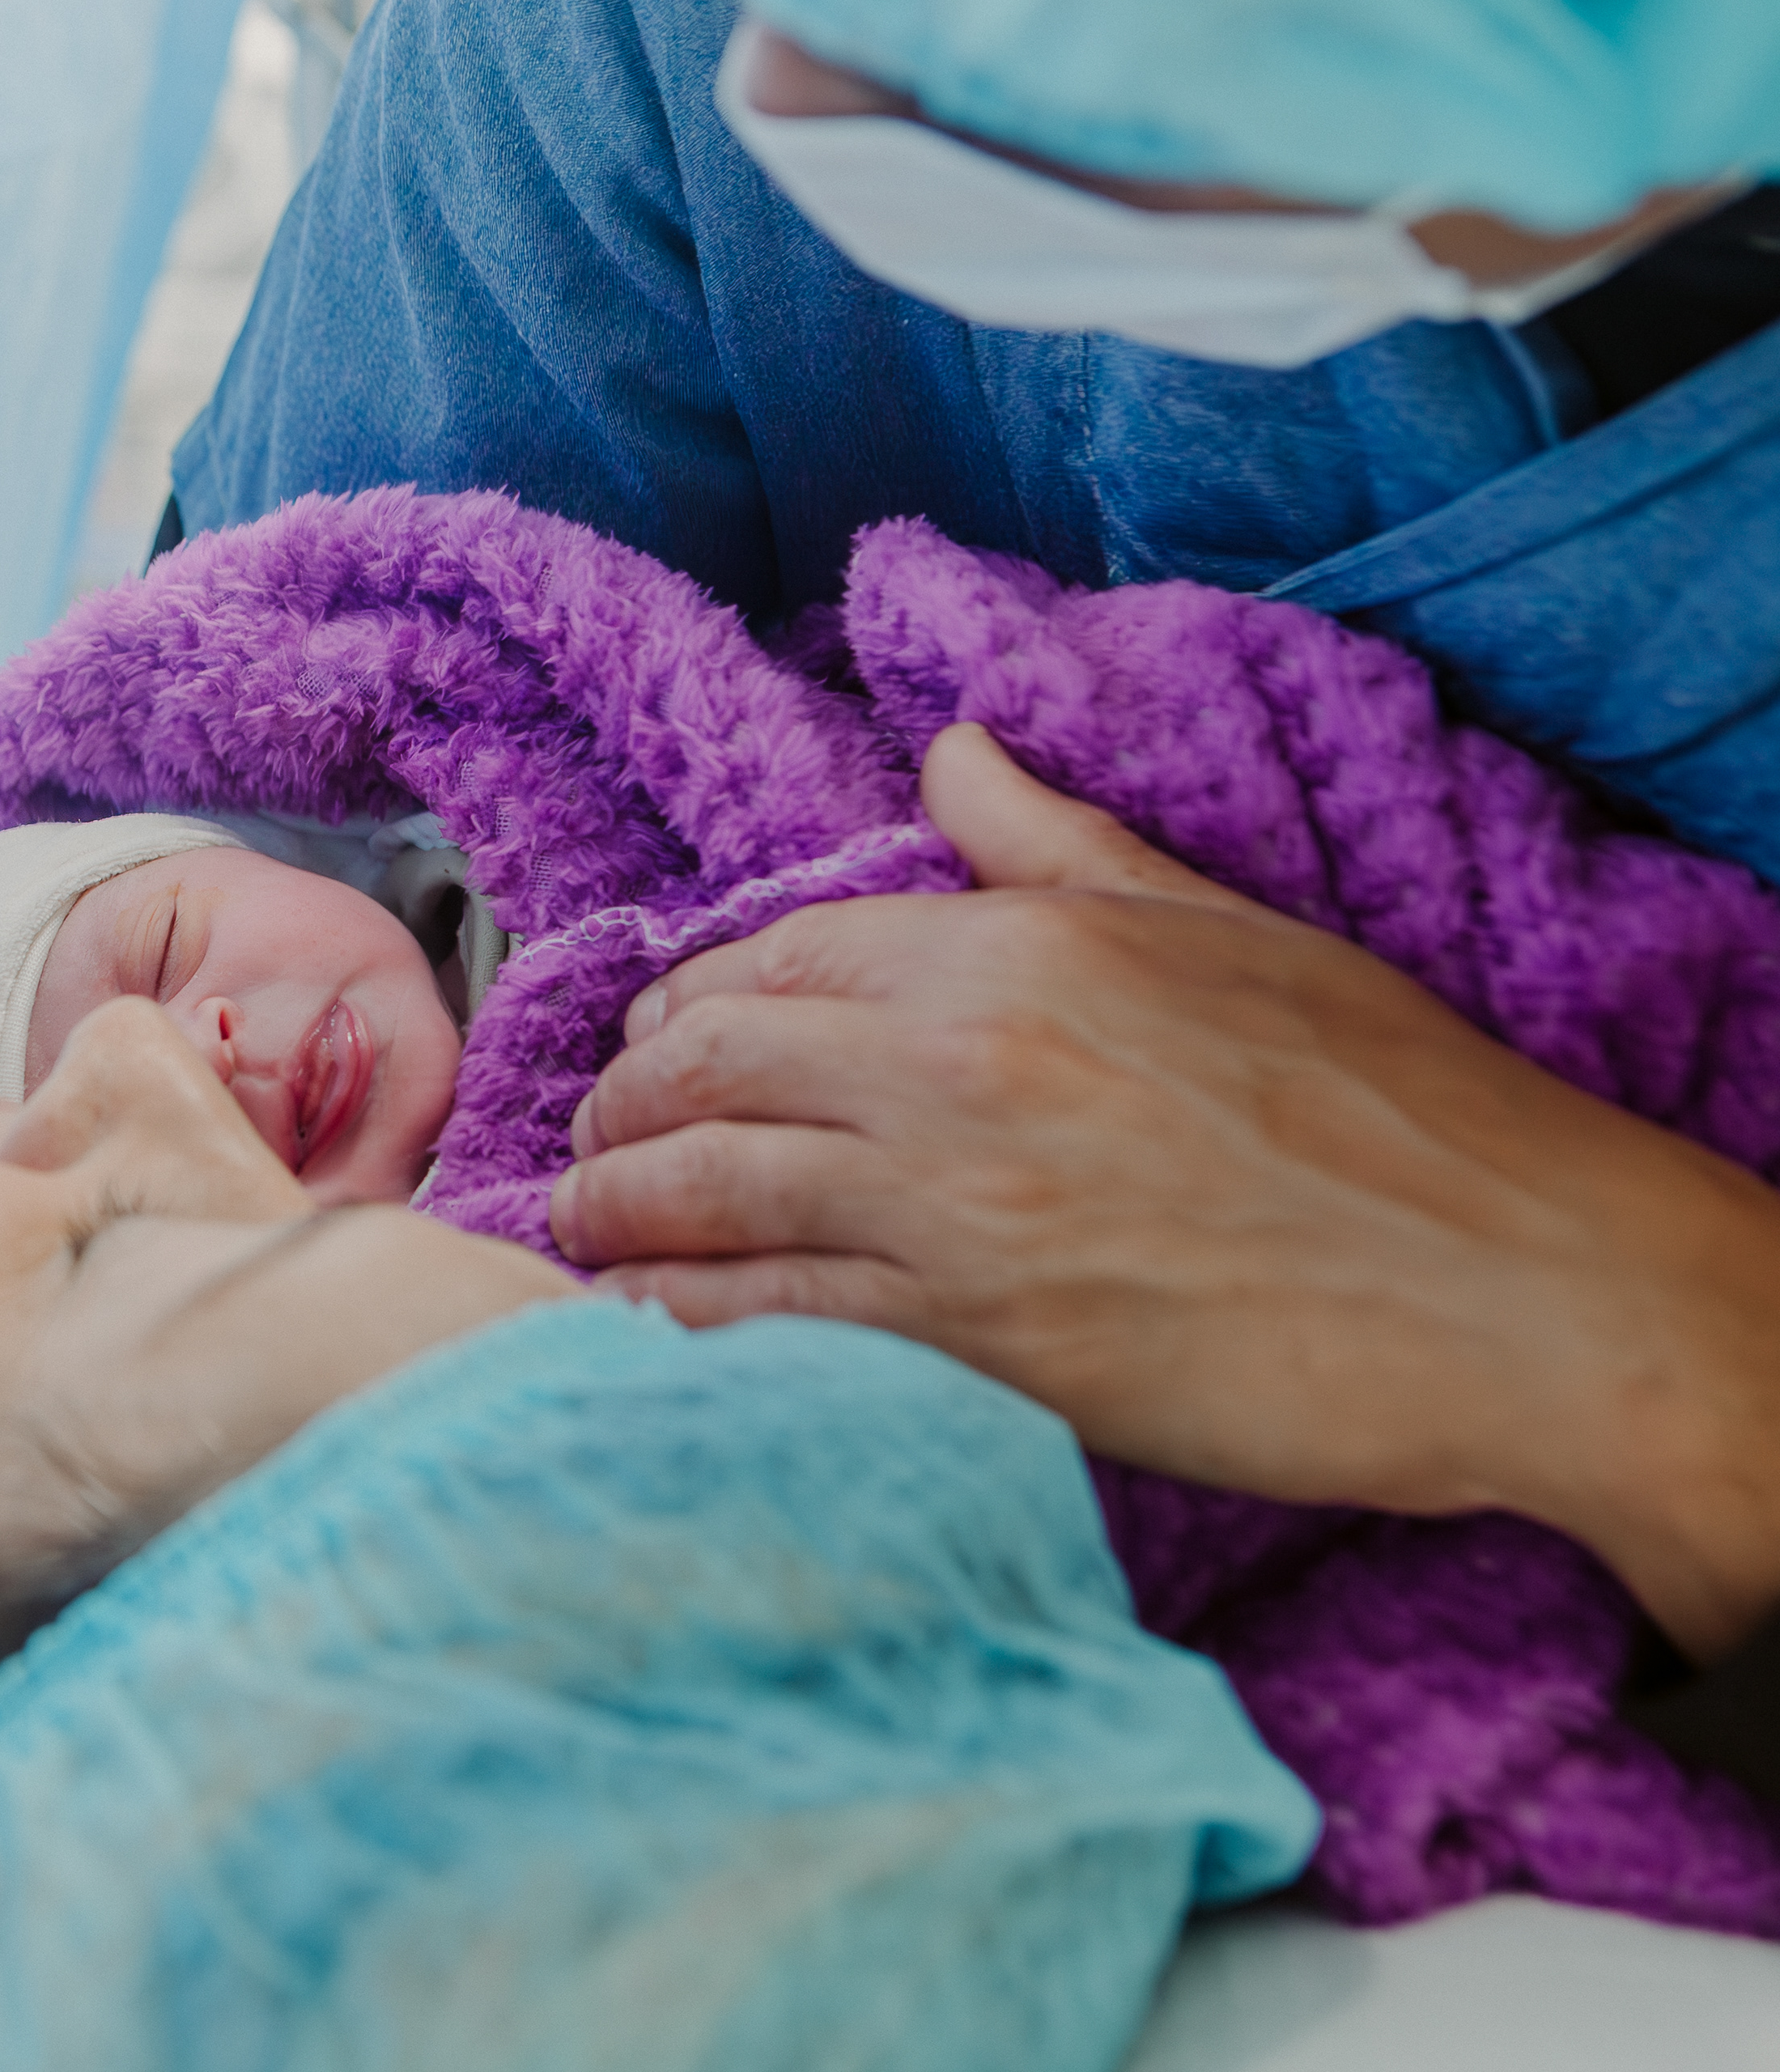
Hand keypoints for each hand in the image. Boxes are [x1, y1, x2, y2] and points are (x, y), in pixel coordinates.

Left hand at [551, 724, 1779, 1656]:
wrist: (1520, 1290)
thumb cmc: (1394, 1105)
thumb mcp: (1226, 930)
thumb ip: (1060, 845)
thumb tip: (950, 750)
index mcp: (1019, 947)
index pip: (781, 953)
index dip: (691, 995)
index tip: (657, 1032)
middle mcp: (962, 1061)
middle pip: (713, 1060)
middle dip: (627, 1095)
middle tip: (594, 1131)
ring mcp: (959, 1204)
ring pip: (710, 1185)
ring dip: (617, 1203)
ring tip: (581, 1219)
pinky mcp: (976, 1338)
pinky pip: (770, 1312)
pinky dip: (680, 1313)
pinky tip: (636, 1320)